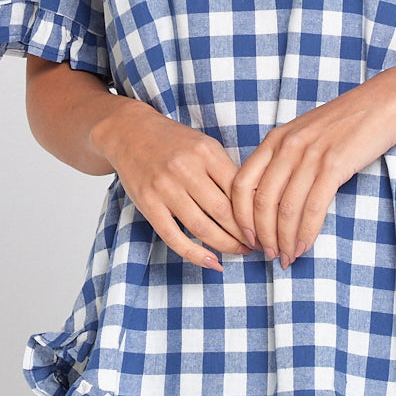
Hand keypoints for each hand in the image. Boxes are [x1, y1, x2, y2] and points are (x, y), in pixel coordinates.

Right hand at [92, 102, 250, 271]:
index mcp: (206, 152)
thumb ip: (225, 170)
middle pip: (223, 212)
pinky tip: (212, 262)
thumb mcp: (204, 145)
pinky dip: (195, 254)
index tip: (265, 225)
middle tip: (258, 245)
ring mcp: (165, 188)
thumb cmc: (174, 141)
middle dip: (244, 234)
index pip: (239, 189)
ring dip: (226, 246)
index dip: (255, 212)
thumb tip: (252, 204)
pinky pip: (174, 237)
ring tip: (240, 252)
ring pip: (202, 228)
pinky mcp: (148, 204)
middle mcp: (185, 169)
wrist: (130, 133)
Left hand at [229, 68, 395, 267]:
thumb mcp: (305, 134)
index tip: (248, 237)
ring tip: (288, 256)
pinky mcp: (334, 165)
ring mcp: (310, 155)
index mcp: (275, 139)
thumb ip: (286, 159)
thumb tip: (273, 200)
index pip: (242, 184)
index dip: (240, 217)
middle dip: (262, 235)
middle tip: (269, 255)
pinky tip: (305, 245)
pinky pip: (312, 208)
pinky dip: (306, 232)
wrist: (385, 101)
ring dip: (285, 240)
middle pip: (261, 202)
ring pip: (286, 209)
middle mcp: (287, 146)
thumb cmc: (346, 122)